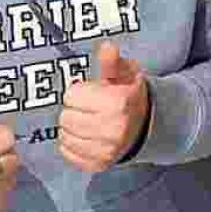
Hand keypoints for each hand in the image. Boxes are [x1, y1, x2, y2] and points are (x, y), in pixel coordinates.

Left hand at [56, 42, 150, 172]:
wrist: (146, 125)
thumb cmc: (129, 96)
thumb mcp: (125, 74)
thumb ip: (112, 62)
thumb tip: (106, 46)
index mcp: (118, 103)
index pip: (72, 95)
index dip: (79, 91)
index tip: (91, 92)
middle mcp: (112, 128)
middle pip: (65, 116)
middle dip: (74, 109)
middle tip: (89, 107)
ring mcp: (105, 149)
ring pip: (64, 135)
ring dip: (72, 127)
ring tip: (88, 121)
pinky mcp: (98, 164)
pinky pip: (67, 152)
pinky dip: (72, 143)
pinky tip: (86, 135)